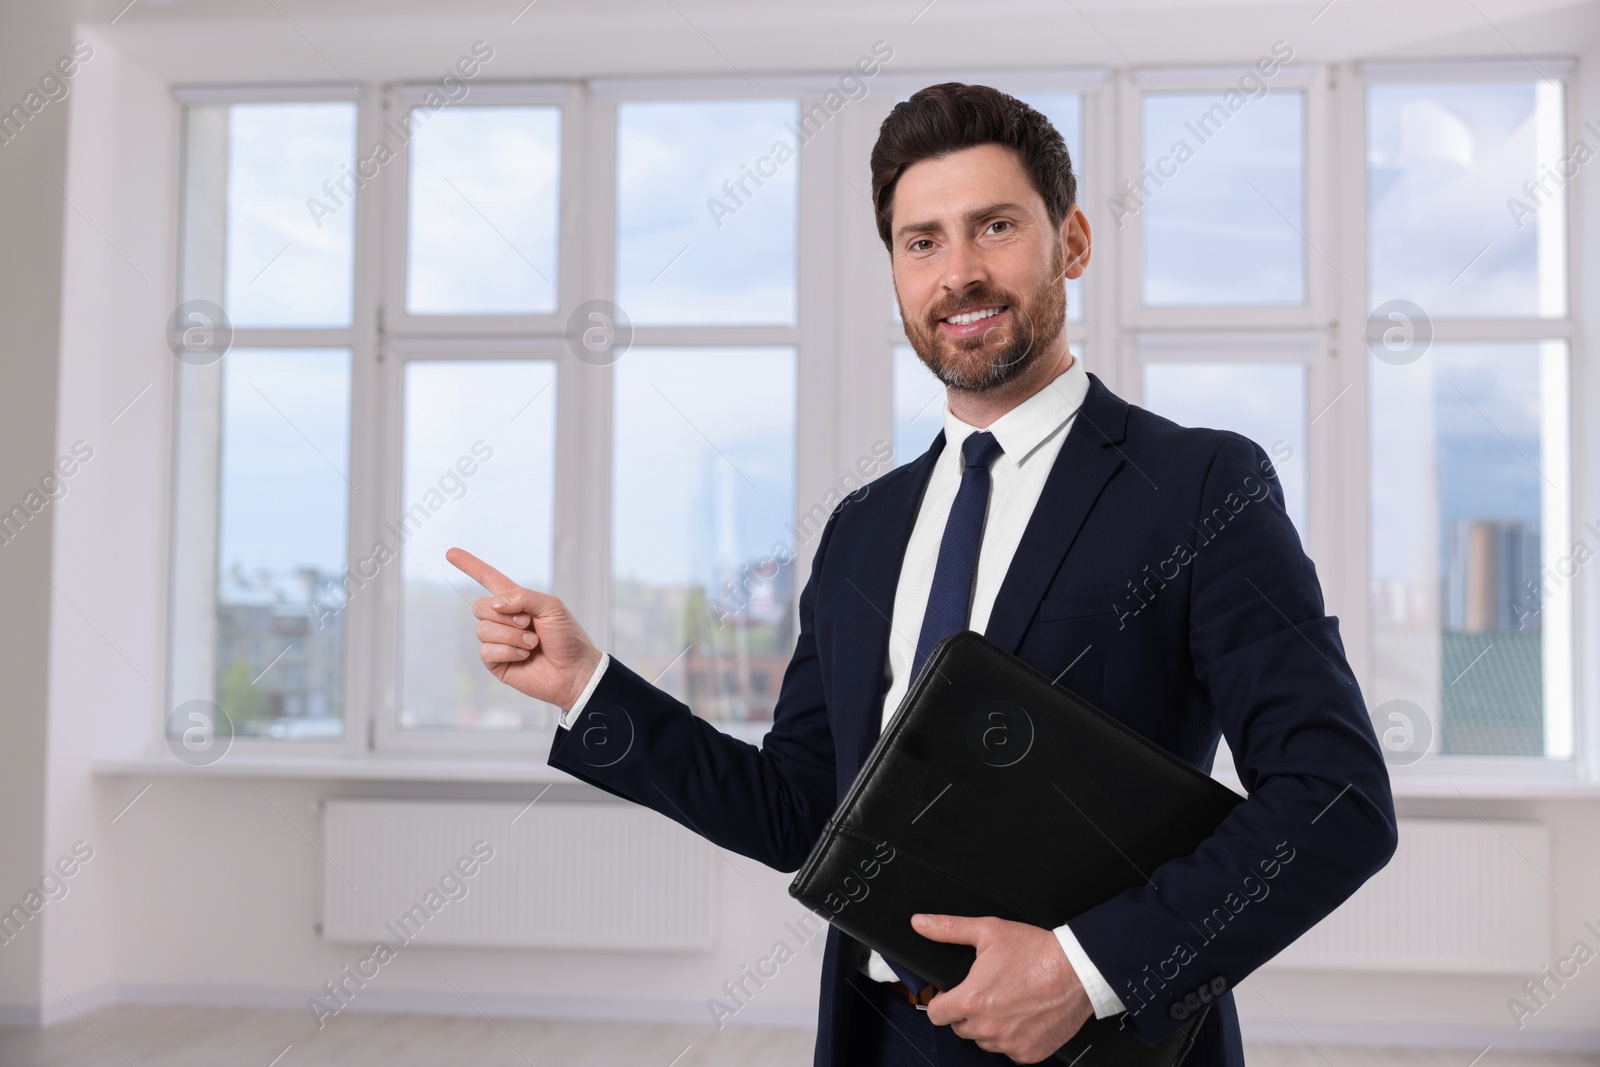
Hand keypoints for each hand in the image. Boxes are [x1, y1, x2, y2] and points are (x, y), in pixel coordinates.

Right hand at [446, 548, 603, 712]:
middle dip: (505, 615)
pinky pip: (486, 650)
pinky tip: (525, 657)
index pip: (488, 579)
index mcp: (517, 601)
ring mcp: (498, 642)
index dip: (470, 565)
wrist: (575, 670)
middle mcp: (503, 620)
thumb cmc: (567, 637)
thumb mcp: (552, 606)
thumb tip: (494, 604)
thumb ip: (523, 597)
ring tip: (533, 644)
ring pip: (483, 629)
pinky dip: (509, 651)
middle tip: (529, 624)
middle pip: (480, 606)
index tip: (450, 553)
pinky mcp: (496, 662)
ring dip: (512, 636)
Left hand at [914, 913, 1093, 1062]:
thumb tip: (921, 923)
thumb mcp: (988, 931)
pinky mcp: (1029, 1053)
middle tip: (986, 992)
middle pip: (959, 1028)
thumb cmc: (1036, 951)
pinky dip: (1012, 1037)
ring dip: (989, 1025)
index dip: (941, 1001)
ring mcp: (1009, 1043)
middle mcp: (988, 1026)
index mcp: (972, 999)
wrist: (1078, 970)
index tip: (952, 994)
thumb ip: (949, 929)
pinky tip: (1022, 1016)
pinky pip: (1009, 1050)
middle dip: (966, 1011)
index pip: (935, 1014)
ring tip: (1007, 1001)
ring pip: (984, 1040)